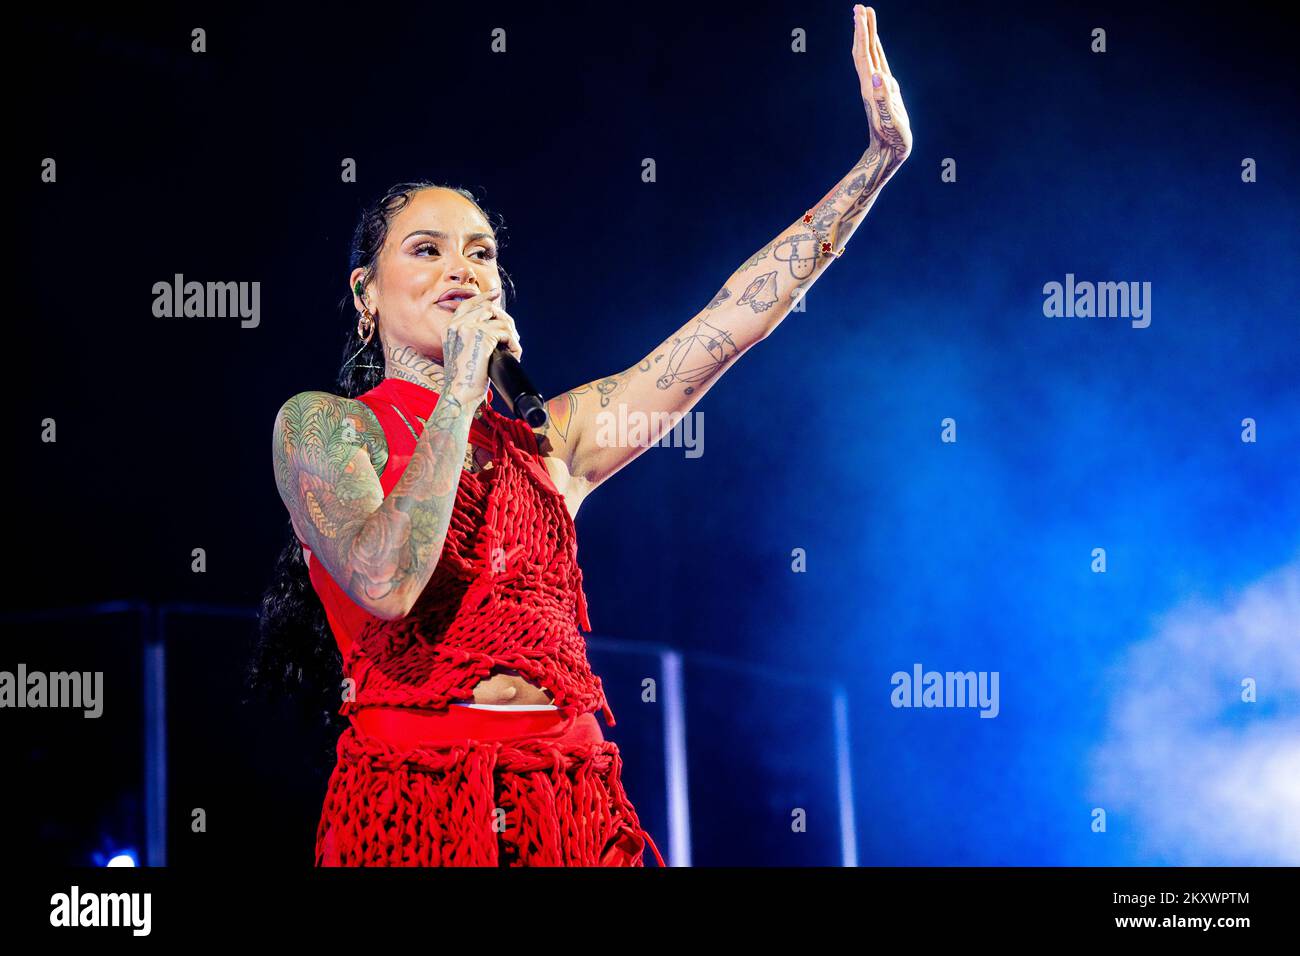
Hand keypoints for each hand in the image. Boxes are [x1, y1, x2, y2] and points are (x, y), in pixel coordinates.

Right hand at [441, 288, 523, 405]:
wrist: (459, 394)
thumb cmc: (464, 381)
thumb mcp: (463, 354)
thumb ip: (471, 338)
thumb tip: (494, 327)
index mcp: (450, 328)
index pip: (468, 303)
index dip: (484, 297)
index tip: (496, 293)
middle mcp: (457, 324)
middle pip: (489, 308)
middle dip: (505, 320)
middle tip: (513, 336)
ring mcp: (468, 327)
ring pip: (500, 320)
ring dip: (512, 335)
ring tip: (513, 350)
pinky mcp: (482, 335)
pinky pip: (506, 333)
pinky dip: (514, 344)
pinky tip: (514, 354)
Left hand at [853, 5, 911, 165]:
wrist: (887, 153)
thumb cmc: (893, 140)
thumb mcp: (890, 121)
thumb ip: (883, 100)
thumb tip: (877, 77)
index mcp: (872, 88)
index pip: (865, 54)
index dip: (862, 33)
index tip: (860, 12)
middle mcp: (872, 84)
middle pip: (864, 50)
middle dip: (862, 28)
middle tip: (860, 6)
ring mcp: (877, 87)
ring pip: (869, 56)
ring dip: (867, 36)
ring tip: (866, 16)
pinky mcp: (884, 91)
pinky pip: (877, 64)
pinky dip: (875, 50)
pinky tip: (875, 45)